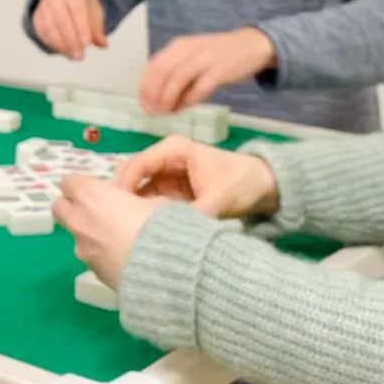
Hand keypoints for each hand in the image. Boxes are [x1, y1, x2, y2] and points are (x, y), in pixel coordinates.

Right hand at [32, 0, 107, 60]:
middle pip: (61, 20)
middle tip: (80, 56)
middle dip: (71, 41)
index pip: (77, 9)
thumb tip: (102, 44)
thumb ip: (97, 28)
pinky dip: (53, 44)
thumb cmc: (81, 3)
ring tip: (74, 57)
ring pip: (50, 28)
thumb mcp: (94, 11)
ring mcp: (43, 6)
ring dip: (62, 45)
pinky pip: (42, 32)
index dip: (82, 27)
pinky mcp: (37, 17)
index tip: (87, 43)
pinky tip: (64, 52)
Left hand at [53, 174, 170, 287]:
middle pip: (59, 207)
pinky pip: (90, 256)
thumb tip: (137, 202)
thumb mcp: (158, 201)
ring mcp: (82, 248)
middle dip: (73, 206)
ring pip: (75, 234)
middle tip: (97, 210)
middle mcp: (79, 220)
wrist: (163, 270)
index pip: (69, 181)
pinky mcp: (91, 270)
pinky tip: (125, 258)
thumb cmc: (160, 226)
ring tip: (118, 239)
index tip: (100, 189)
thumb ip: (138, 198)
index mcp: (92, 195)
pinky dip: (101, 253)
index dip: (83, 184)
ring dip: (89, 232)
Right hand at [115, 136, 279, 219]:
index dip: (124, 188)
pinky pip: (149, 201)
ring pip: (138, 192)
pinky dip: (145, 214)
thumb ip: (193, 215)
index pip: (136, 165)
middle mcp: (164, 159)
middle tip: (119, 226)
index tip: (118, 214)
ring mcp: (165, 175)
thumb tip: (168, 233)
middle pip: (131, 178)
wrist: (264, 186)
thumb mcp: (220, 199)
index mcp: (173, 150)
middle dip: (124, 200)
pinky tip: (141, 230)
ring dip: (133, 209)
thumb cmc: (242, 183)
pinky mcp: (169, 191)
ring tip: (127, 231)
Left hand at [137, 27, 275, 114]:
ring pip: (178, 79)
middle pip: (162, 72)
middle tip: (152, 112)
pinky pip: (200, 88)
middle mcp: (189, 49)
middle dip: (153, 94)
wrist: (253, 45)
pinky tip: (186, 107)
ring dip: (168, 99)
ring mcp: (205, 59)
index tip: (143, 103)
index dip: (145, 86)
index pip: (154, 65)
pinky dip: (189, 100)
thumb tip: (158, 96)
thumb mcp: (193, 56)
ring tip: (165, 112)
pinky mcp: (220, 71)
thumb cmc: (219, 54)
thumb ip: (176, 71)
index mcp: (179, 46)